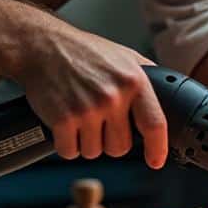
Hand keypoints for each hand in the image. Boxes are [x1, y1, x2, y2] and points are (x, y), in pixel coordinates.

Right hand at [14, 21, 167, 168]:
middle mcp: (113, 96)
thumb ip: (145, 77)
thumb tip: (165, 98)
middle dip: (108, 140)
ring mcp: (88, 109)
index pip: (155, 124)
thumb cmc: (82, 51)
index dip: (157, 148)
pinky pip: (70, 152)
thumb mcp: (123, 56)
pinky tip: (64, 123)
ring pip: (94, 152)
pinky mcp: (64, 120)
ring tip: (79, 116)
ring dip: (85, 142)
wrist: (42, 46)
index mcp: (133, 81)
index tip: (155, 161)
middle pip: (120, 147)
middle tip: (97, 120)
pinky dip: (65, 144)